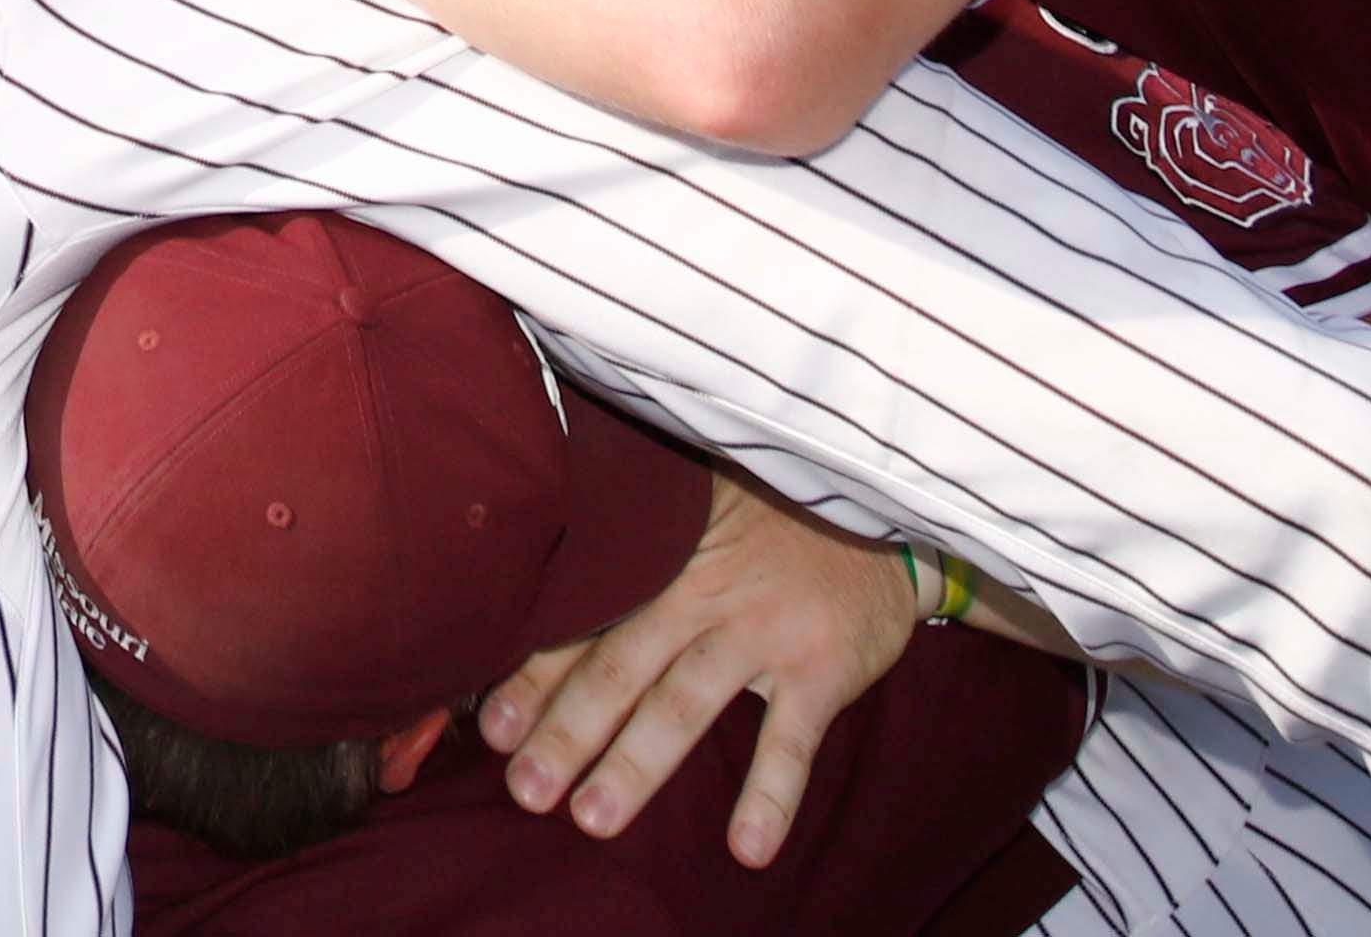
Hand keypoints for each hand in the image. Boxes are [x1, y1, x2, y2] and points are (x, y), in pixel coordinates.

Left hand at [476, 473, 915, 864]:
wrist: (879, 523)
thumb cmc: (763, 534)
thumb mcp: (692, 523)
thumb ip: (631, 564)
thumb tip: (535, 615)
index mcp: (659, 559)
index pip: (585, 621)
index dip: (535, 676)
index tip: (491, 730)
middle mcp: (701, 592)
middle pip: (619, 666)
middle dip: (567, 730)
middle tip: (526, 789)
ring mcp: (762, 630)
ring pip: (685, 703)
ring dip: (637, 764)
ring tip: (593, 818)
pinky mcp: (821, 668)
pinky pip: (790, 741)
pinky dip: (768, 796)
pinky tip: (746, 848)